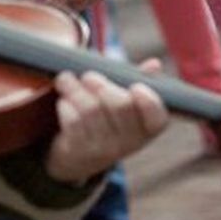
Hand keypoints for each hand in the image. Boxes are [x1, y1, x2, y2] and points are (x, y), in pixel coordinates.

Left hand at [43, 66, 168, 182]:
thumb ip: (139, 80)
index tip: (136, 86)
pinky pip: (73, 121)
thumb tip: (154, 65)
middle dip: (101, 84)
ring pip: (91, 109)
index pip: (157, 118)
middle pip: (120, 105)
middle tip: (88, 76)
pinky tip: (63, 101)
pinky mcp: (80, 151)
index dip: (149, 102)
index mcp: (146, 128)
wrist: (78, 155)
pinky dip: (66, 105)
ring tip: (67, 79)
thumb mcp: (125, 101)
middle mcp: (129, 143)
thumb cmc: (107, 117)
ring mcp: (104, 150)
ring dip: (76, 89)